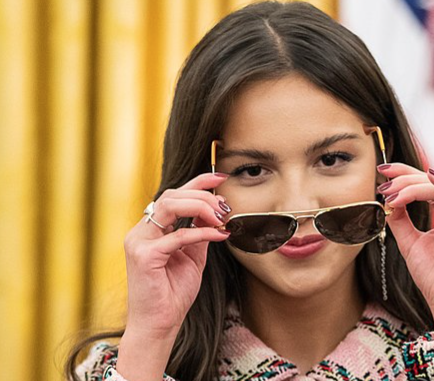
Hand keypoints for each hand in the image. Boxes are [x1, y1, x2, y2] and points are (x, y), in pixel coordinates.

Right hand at [122, 172, 230, 335]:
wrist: (160, 324)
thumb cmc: (173, 293)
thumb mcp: (192, 256)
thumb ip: (199, 234)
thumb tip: (216, 214)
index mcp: (150, 230)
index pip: (173, 196)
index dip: (197, 182)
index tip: (221, 177)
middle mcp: (141, 232)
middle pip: (171, 196)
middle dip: (203, 196)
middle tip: (225, 207)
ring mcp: (139, 242)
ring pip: (169, 206)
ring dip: (201, 207)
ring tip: (221, 217)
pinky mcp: (144, 256)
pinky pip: (178, 236)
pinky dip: (201, 232)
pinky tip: (219, 235)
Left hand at [378, 163, 433, 337]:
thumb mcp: (409, 243)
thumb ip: (400, 220)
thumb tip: (388, 198)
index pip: (425, 185)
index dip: (404, 174)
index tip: (382, 170)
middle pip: (431, 183)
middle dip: (404, 179)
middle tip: (384, 181)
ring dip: (414, 187)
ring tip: (393, 192)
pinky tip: (431, 177)